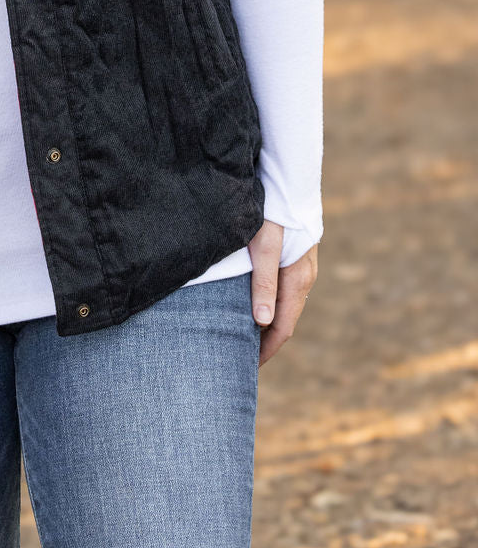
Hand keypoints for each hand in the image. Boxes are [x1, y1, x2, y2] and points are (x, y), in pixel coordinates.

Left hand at [247, 219, 318, 365]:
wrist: (290, 178)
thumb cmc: (271, 211)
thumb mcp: (262, 246)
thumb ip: (262, 283)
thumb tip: (263, 323)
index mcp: (297, 280)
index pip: (282, 328)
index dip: (265, 351)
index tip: (246, 369)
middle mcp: (305, 277)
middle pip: (285, 319)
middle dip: (266, 341)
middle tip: (241, 358)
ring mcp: (303, 266)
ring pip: (286, 305)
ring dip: (268, 323)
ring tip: (244, 335)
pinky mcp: (297, 256)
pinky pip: (285, 289)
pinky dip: (271, 304)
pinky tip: (255, 303)